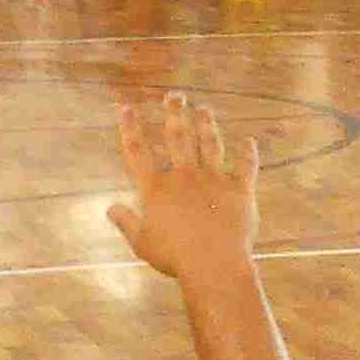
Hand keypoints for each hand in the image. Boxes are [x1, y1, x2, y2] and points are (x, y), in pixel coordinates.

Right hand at [105, 94, 258, 283]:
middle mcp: (184, 177)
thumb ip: (126, 222)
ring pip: (210, 144)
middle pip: (177, 138)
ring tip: (204, 109)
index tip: (125, 108)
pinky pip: (245, 167)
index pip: (138, 152)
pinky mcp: (240, 190)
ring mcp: (213, 180)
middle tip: (174, 96)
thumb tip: (110, 209)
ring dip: (206, 125)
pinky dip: (248, 154)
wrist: (213, 263)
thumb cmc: (174, 257)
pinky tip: (249, 141)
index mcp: (156, 189)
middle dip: (174, 114)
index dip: (130, 128)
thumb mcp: (142, 242)